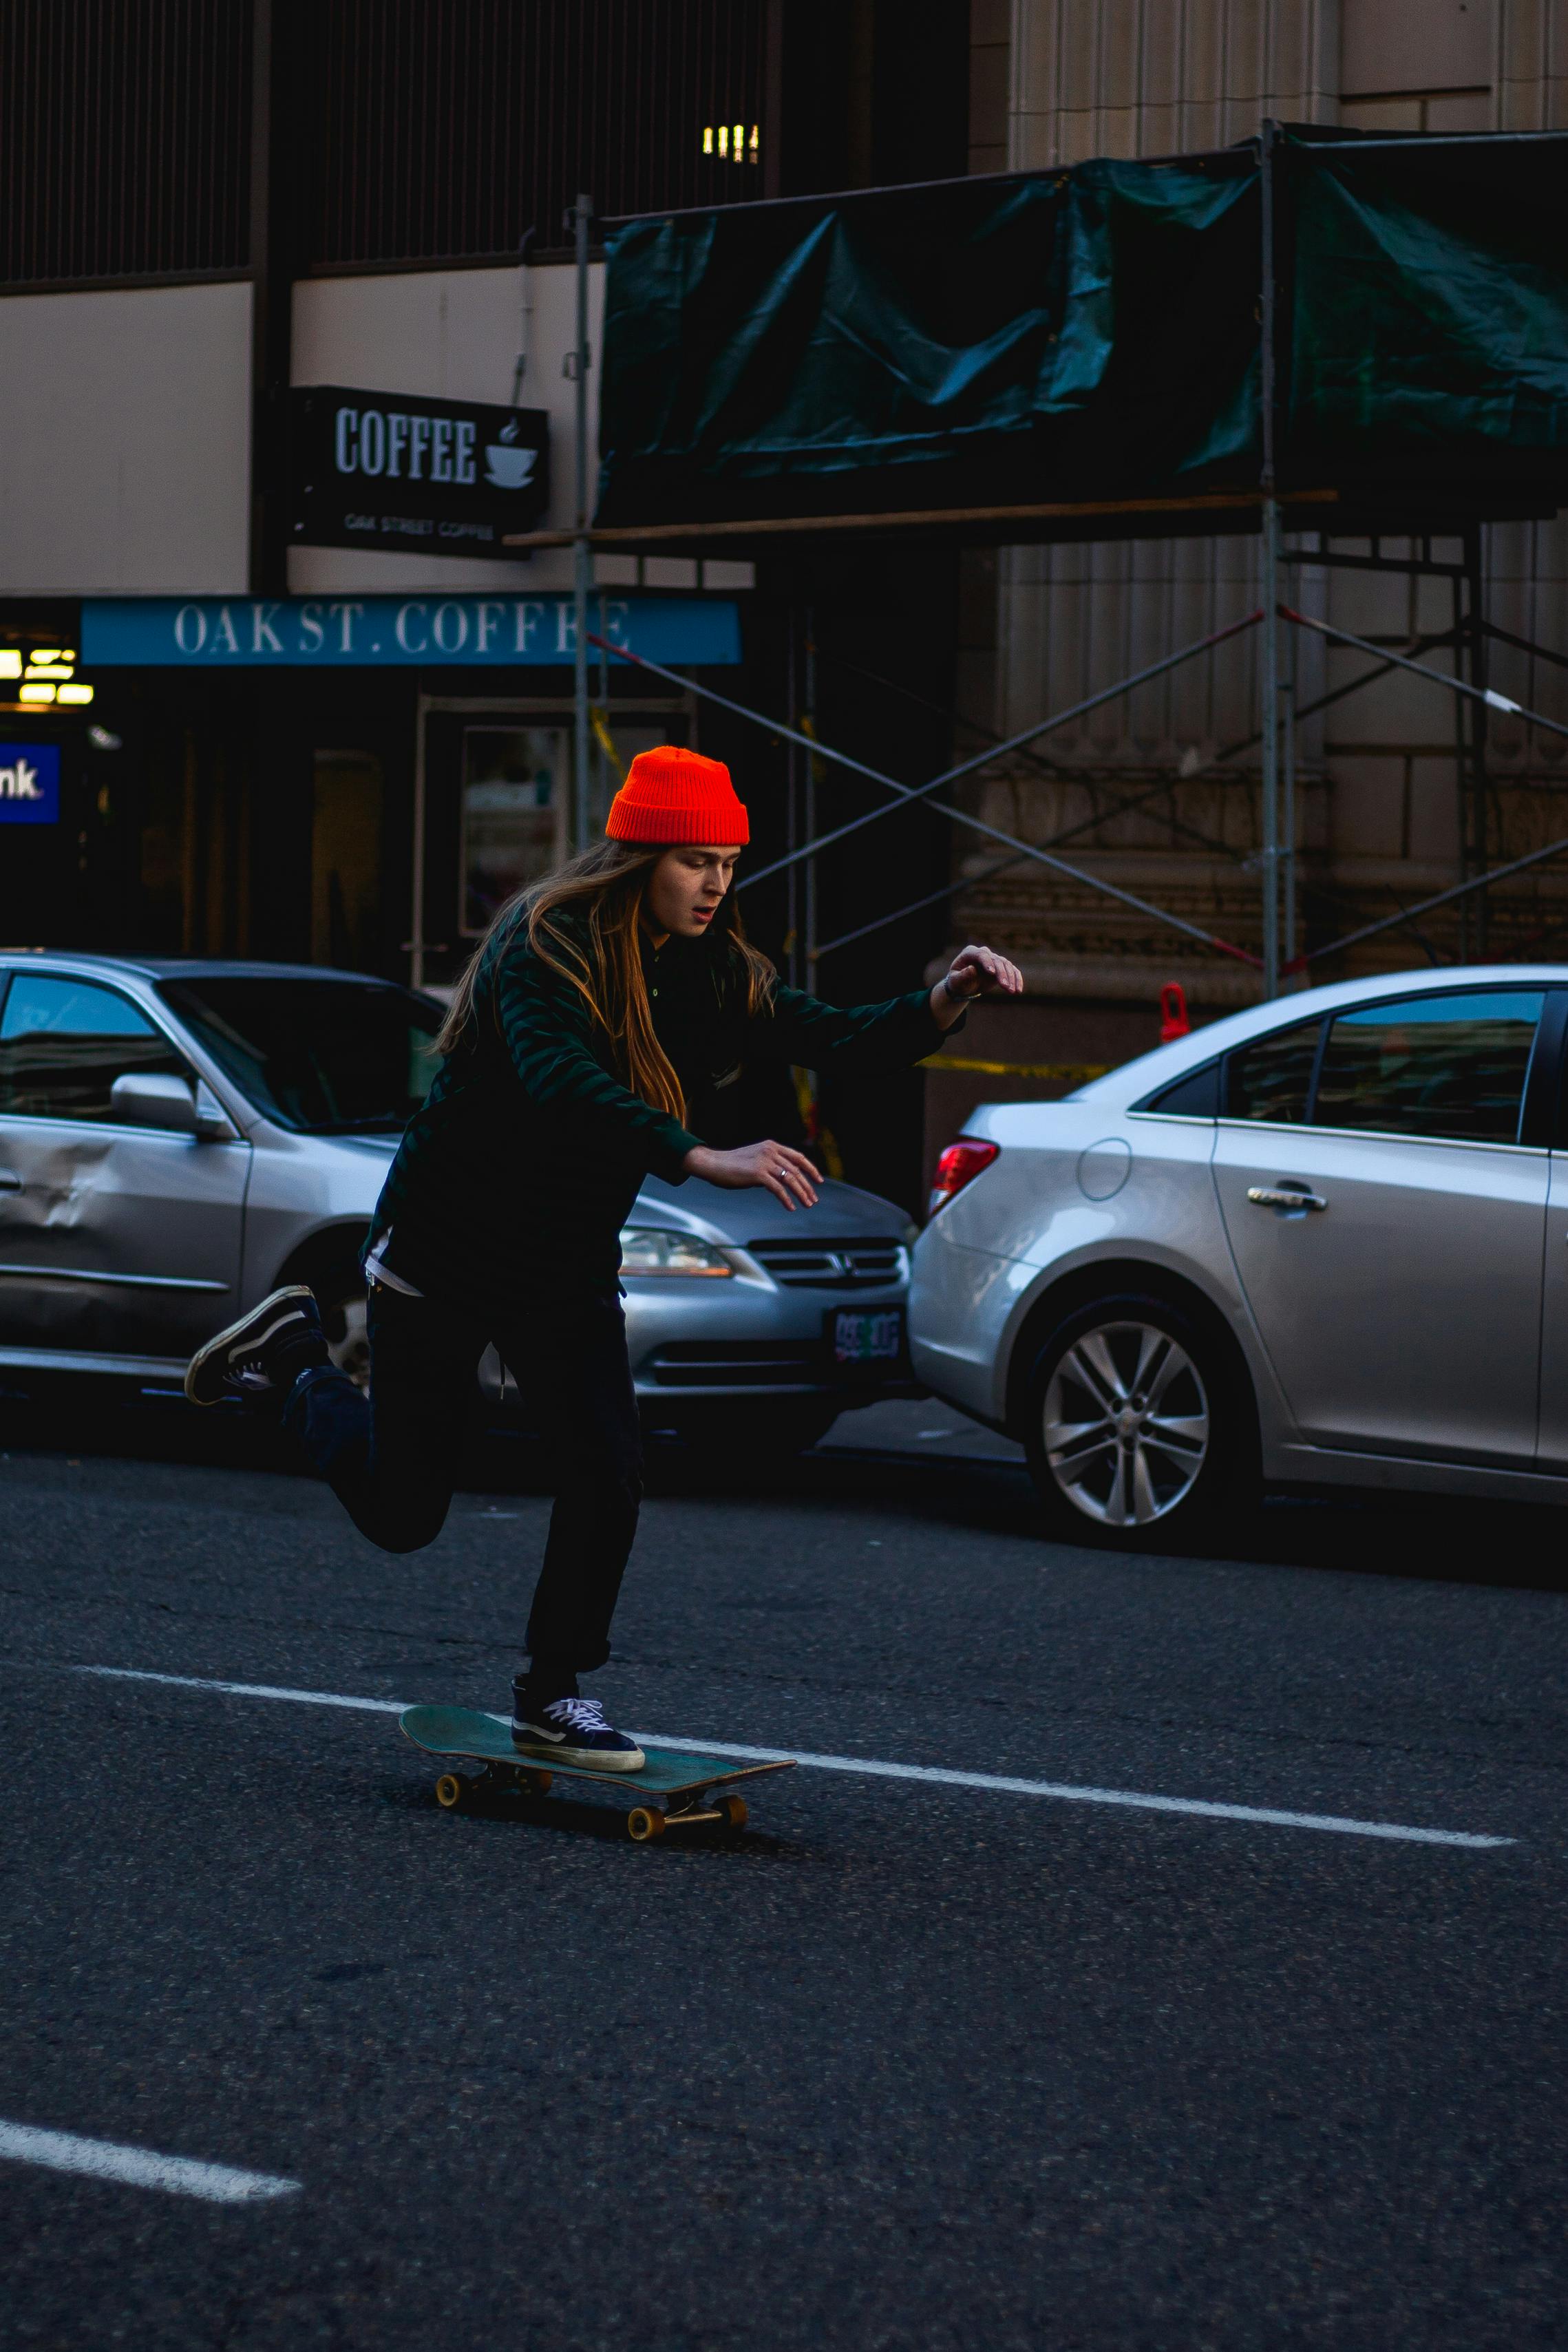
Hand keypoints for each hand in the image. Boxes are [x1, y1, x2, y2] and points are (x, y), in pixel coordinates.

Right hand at [683, 1139, 820, 1211]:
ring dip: (801, 1194)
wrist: (713, 1164)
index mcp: (772, 1146)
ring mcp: (764, 1161)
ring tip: (807, 1205)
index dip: (811, 1169)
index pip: (798, 1157)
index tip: (819, 1181)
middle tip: (813, 1199)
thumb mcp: (755, 1159)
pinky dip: (786, 1199)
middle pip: (796, 1170)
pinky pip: (778, 1189)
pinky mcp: (758, 1174)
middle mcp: (771, 1151)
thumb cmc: (732, 1165)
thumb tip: (783, 1180)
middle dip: (807, 1186)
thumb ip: (770, 1166)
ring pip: (790, 1179)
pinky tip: (791, 1207)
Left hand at [932, 944, 1023, 1026]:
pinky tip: (1019, 990)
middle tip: (1005, 987)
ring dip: (1011, 978)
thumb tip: (972, 969)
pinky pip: (1012, 971)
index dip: (987, 963)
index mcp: (970, 952)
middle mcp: (984, 953)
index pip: (981, 954)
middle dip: (1001, 973)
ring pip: (1006, 965)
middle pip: (996, 960)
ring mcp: (994, 959)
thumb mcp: (956, 981)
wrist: (964, 985)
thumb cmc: (958, 982)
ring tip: (1012, 991)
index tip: (992, 973)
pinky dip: (1017, 979)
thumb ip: (963, 976)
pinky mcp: (1002, 967)